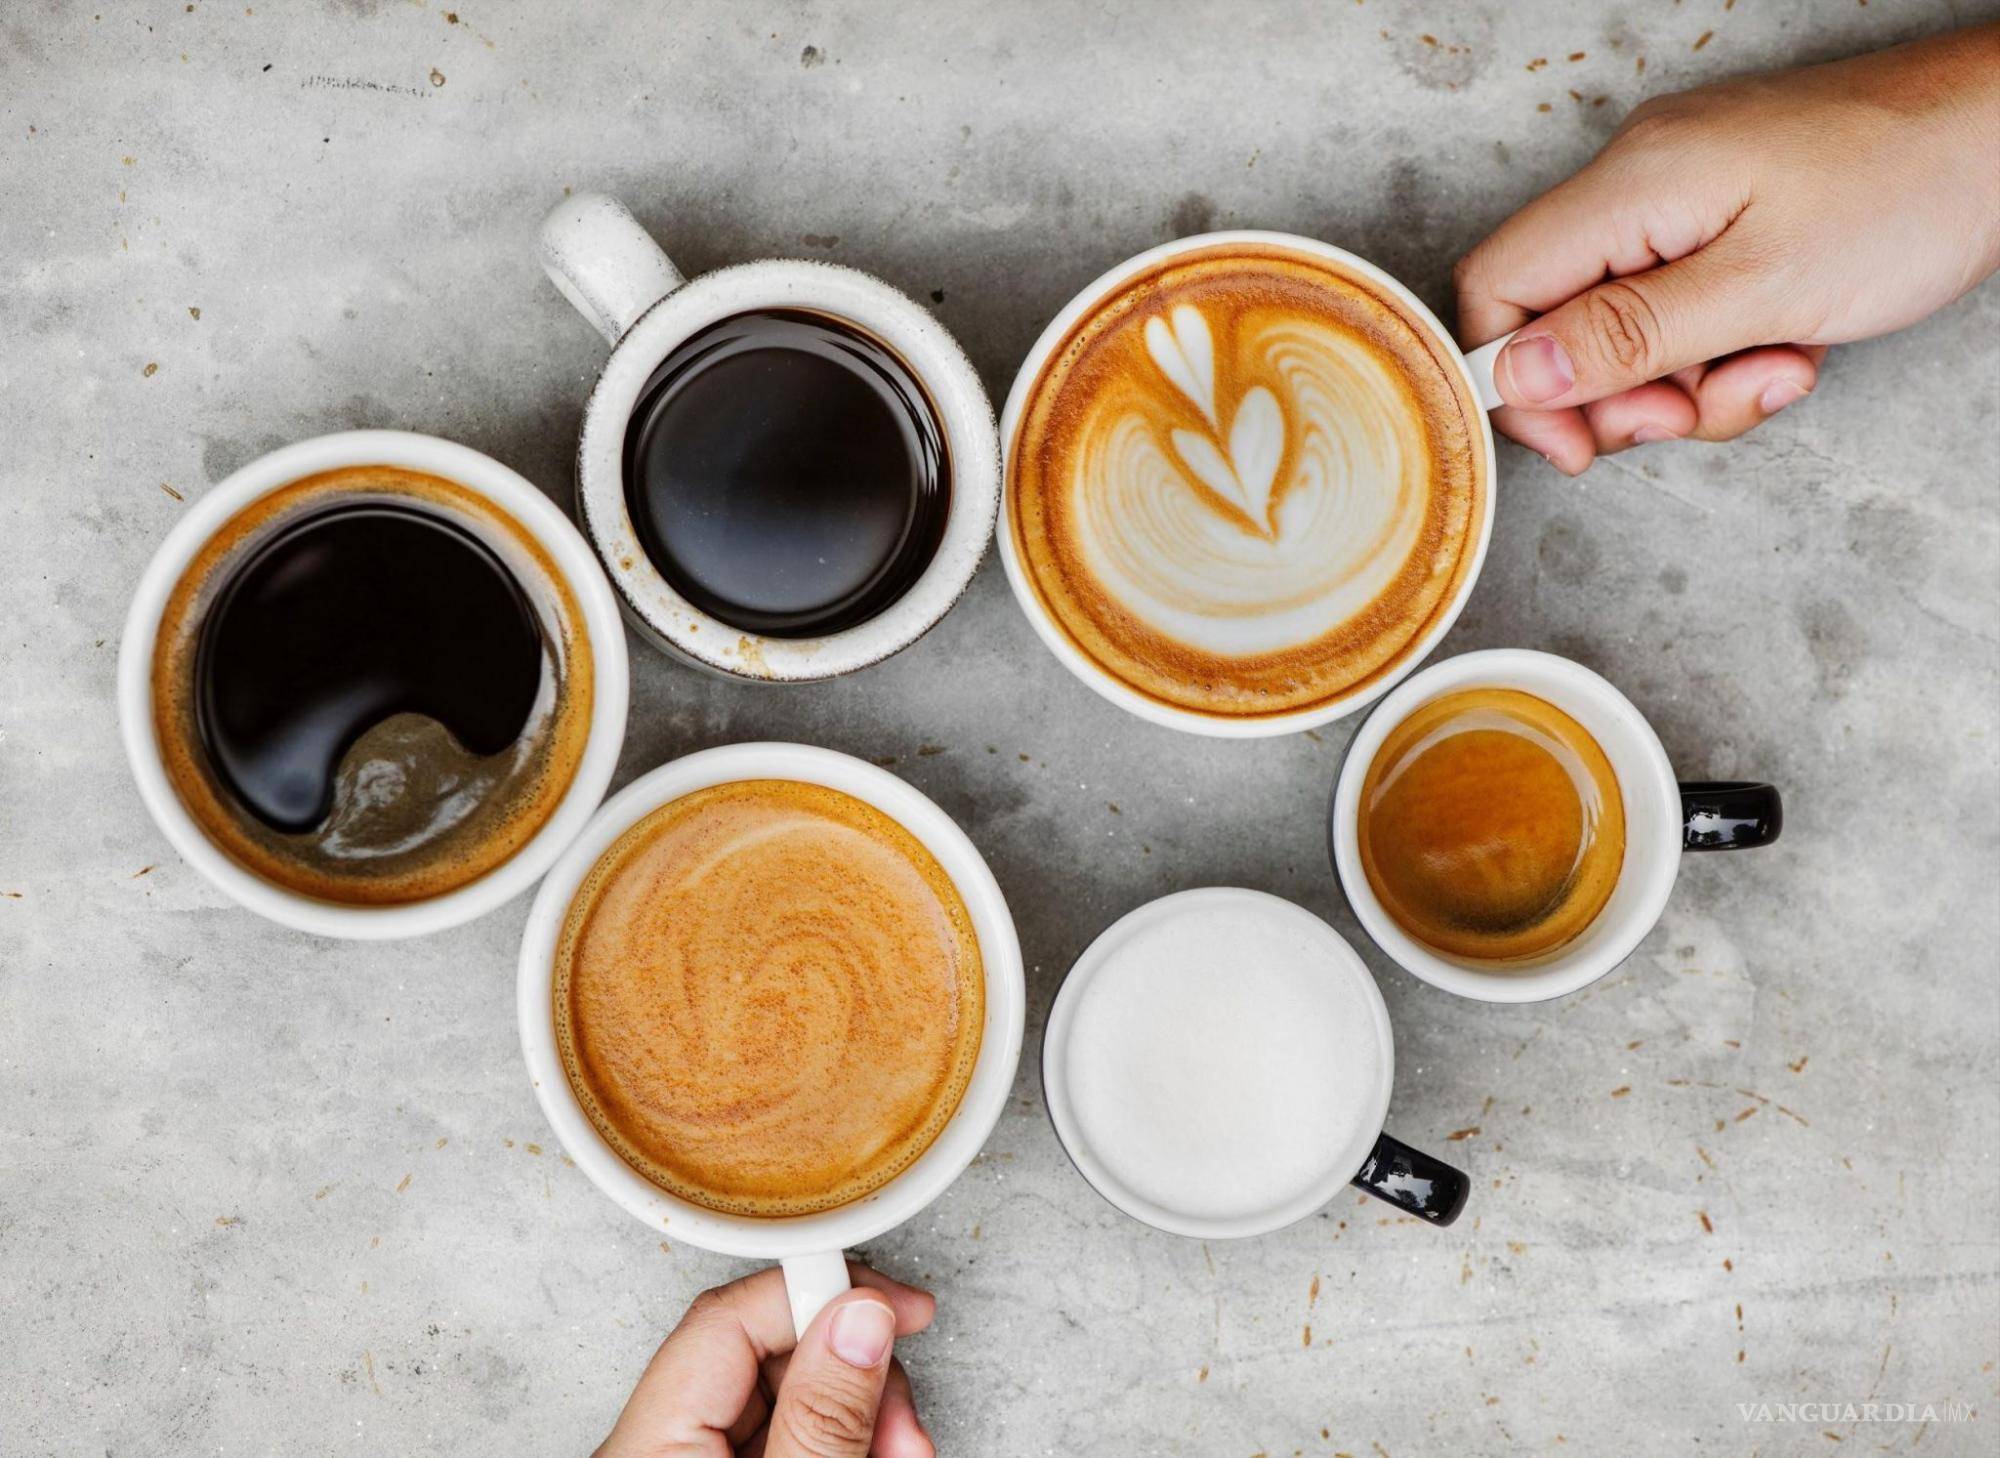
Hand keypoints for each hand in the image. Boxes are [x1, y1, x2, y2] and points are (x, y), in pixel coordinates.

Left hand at [595, 1263, 936, 1457]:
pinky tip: (879, 1456)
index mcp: (651, 1446)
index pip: (732, 1316)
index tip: (897, 1307)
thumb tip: (859, 1318)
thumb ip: (822, 1415)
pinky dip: (842, 1440)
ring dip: (862, 1412)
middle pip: (769, 1354)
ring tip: (903, 1453)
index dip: (822, 1293)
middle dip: (857, 1372)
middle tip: (905, 1421)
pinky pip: (787, 1436)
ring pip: (790, 1397)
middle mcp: (661, 1448)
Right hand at [1454, 23, 1999, 473]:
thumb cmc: (1914, 188)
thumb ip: (1629, 336)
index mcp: (1632, 185)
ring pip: (1629, 332)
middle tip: (1691, 414)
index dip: (1517, 379)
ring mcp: (1683, 199)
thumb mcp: (1764, 288)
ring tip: (1773, 371)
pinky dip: (1726, 353)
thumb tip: (1518, 374)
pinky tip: (1789, 345)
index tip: (1579, 442)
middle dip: (1623, 394)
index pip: (1498, 287)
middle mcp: (1641, 183)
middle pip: (1561, 321)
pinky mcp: (1726, 219)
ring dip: (1690, 384)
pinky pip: (1685, 312)